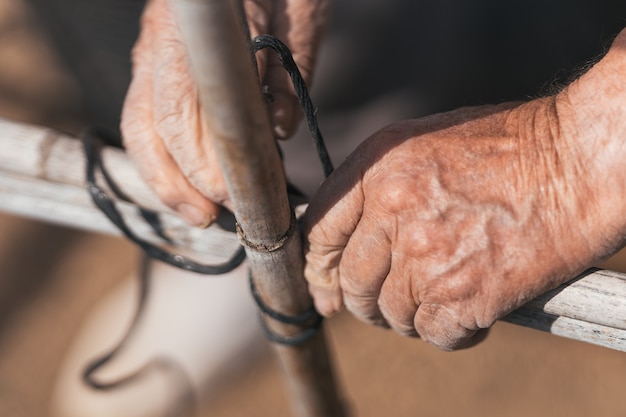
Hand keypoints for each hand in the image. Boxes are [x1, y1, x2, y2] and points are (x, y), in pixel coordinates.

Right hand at [121, 0, 329, 225]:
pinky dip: (165, 154)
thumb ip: (291, 71)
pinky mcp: (158, 61)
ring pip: (140, 125)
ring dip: (165, 176)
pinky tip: (188, 180)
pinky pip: (149, 115)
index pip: (181, 114)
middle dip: (179, 181)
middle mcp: (159, 42)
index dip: (201, 164)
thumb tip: (277, 132)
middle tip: (212, 216)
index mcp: (192, 30)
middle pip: (149, 127)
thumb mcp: (302, 13)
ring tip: (196, 212)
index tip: (230, 196)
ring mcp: (153, 50)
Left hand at [303, 29, 625, 349]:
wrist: (578, 160)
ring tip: (439, 300)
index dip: (317, 267)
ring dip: (410, 316)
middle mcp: (393, 213)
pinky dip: (449, 332)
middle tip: (386, 303)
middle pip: (353, 283)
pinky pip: (435, 334)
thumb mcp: (425, 144)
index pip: (319, 233)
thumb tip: (353, 235)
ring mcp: (427, 257)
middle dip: (365, 301)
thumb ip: (380, 187)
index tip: (323, 288)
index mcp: (377, 170)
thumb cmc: (510, 145)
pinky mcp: (465, 295)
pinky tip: (471, 313)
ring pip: (392, 314)